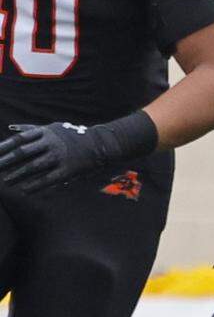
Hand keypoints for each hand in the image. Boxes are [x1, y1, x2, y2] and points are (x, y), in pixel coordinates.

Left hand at [0, 111, 156, 193]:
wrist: (100, 144)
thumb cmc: (73, 135)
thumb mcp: (52, 127)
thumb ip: (31, 129)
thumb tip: (10, 128)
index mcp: (45, 132)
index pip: (19, 139)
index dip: (4, 147)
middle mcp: (51, 143)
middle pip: (23, 152)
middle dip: (7, 161)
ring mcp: (60, 157)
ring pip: (33, 166)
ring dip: (18, 175)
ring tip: (7, 181)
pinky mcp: (68, 170)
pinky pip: (48, 179)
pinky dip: (35, 185)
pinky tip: (25, 190)